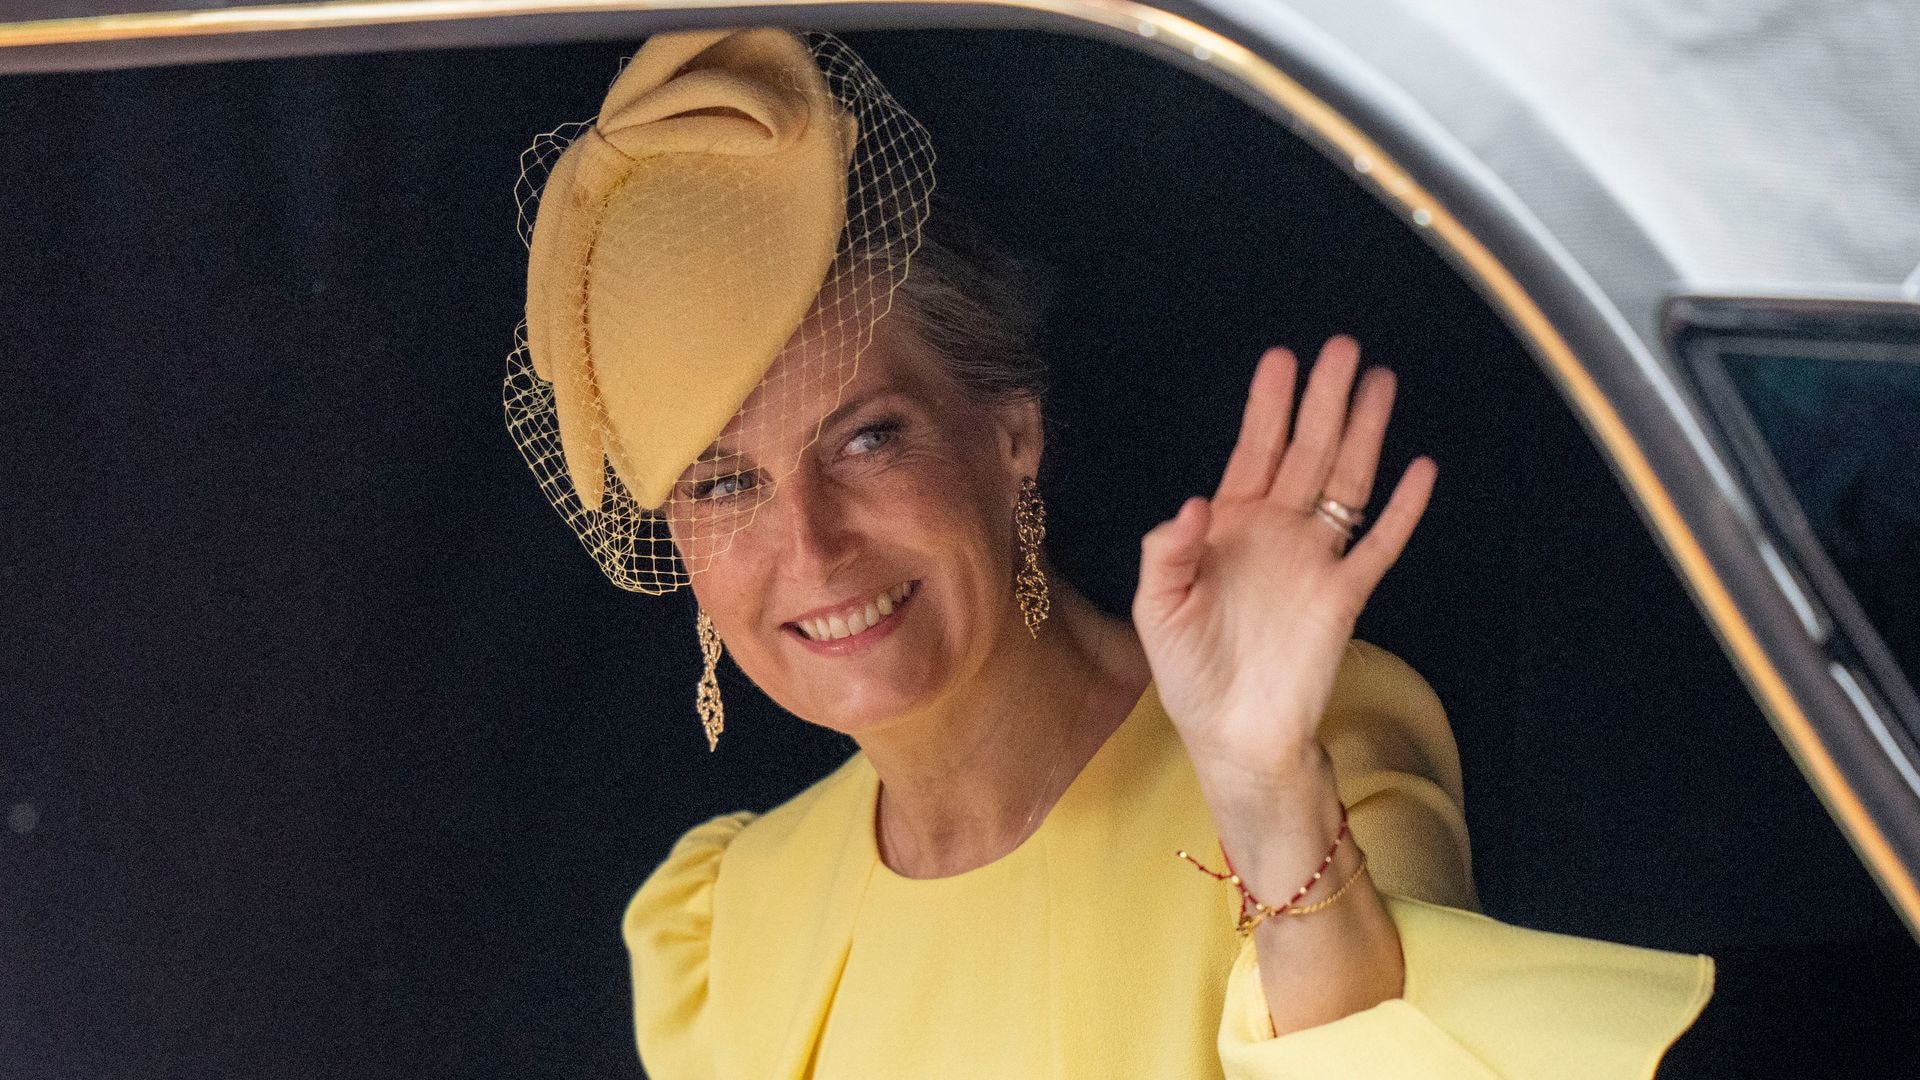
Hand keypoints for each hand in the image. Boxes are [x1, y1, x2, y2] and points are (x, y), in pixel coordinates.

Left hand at [1131, 336, 1435, 801]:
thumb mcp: (1158, 608)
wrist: (1235, 735)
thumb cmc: (1189, 673)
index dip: (1267, 407)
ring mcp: (1315, 560)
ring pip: (1346, 482)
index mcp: (1228, 527)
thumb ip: (1167, 552)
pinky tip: (1420, 469)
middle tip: (1342, 349)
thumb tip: (1192, 503)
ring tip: (1381, 384)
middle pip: (1306, 452)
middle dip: (1323, 401)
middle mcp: (1276, 533)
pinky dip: (1401, 508)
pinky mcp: (1346, 595)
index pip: (1252, 452)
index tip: (1282, 359)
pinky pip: (1379, 543)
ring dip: (1363, 434)